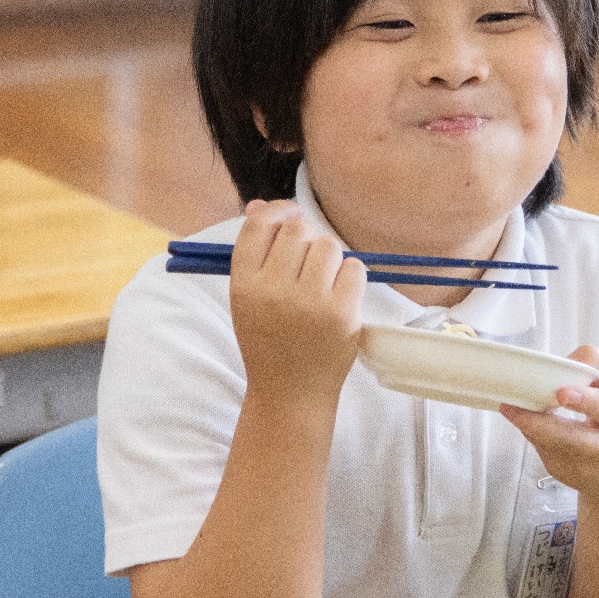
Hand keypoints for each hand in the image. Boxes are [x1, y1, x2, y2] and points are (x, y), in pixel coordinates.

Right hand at [228, 200, 366, 411]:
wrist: (290, 394)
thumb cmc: (269, 341)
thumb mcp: (248, 299)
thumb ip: (254, 252)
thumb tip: (261, 204)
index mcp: (243, 286)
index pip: (259, 226)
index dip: (277, 211)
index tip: (291, 216)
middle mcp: (274, 292)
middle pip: (298, 232)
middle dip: (306, 241)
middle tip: (306, 268)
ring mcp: (309, 303)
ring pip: (328, 246)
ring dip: (329, 259)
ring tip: (322, 285)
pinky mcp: (342, 314)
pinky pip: (354, 267)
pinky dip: (350, 277)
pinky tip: (339, 296)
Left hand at [499, 347, 598, 507]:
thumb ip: (596, 368)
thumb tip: (559, 364)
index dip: (584, 400)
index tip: (561, 394)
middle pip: (570, 438)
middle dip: (539, 423)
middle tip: (509, 407)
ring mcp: (587, 468)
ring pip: (549, 445)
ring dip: (528, 425)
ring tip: (510, 407)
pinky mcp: (568, 477)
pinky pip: (543, 452)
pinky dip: (535, 435)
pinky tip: (537, 425)